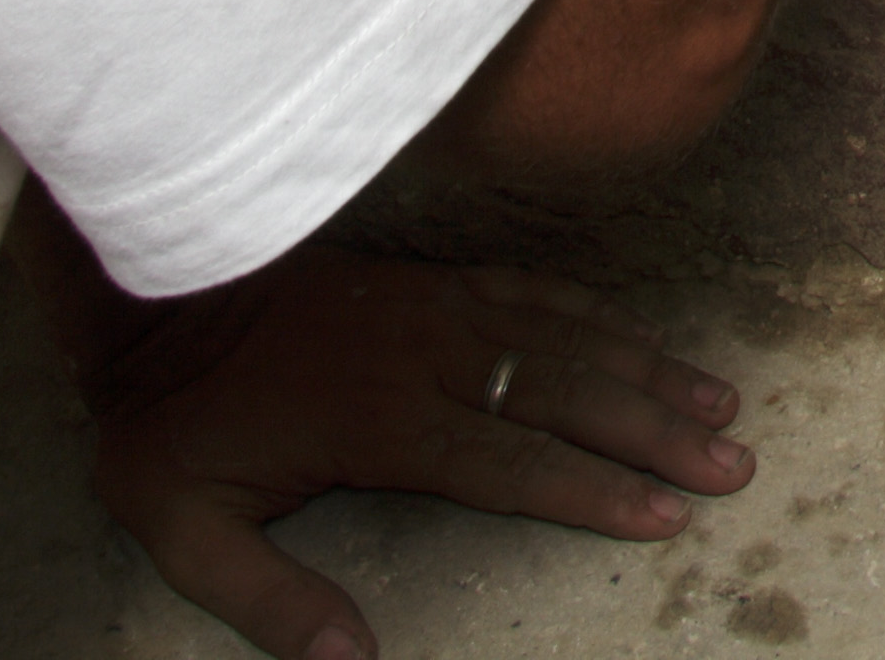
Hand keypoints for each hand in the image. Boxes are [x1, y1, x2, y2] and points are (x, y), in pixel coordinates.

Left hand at [81, 248, 748, 659]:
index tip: (663, 516)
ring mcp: (434, 311)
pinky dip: (600, 315)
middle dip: (655, 433)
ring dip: (648, 372)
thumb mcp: (186, 532)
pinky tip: (647, 339)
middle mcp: (425, 358)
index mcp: (381, 422)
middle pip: (563, 395)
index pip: (509, 462)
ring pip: (565, 338)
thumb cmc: (172, 429)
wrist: (153, 300)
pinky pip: (535, 293)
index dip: (590, 492)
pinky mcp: (433, 283)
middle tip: (732, 464)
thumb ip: (269, 601)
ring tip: (720, 405)